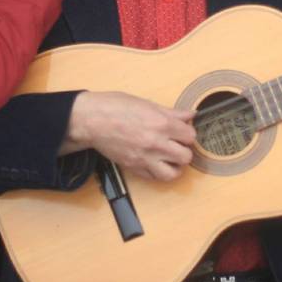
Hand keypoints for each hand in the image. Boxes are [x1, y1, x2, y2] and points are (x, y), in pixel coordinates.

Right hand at [62, 91, 195, 181]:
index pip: (190, 136)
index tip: (181, 131)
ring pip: (173, 173)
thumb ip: (172, 113)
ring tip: (169, 158)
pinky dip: (158, 172)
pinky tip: (155, 162)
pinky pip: (154, 178)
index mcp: (162, 124)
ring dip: (174, 166)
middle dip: (184, 150)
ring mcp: (145, 158)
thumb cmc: (115, 107)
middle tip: (177, 144)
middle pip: (186, 156)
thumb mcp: (147, 104)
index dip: (187, 133)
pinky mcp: (134, 167)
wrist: (91, 120)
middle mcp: (156, 143)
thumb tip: (190, 115)